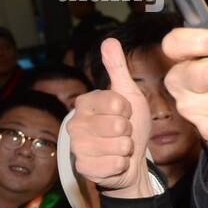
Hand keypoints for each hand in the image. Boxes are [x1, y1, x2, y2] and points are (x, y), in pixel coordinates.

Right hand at [67, 37, 150, 196]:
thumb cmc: (131, 126)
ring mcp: (77, 146)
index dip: (128, 110)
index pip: (116, 102)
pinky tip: (115, 162)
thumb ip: (117, 69)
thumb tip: (109, 40)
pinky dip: (121, 164)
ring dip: (126, 148)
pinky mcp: (83, 167)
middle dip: (129, 131)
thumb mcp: (129, 94)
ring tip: (119, 147)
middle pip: (118, 125)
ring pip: (118, 145)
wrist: (132, 161)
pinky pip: (114, 165)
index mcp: (85, 102)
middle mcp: (75, 123)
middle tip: (123, 133)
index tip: (125, 113)